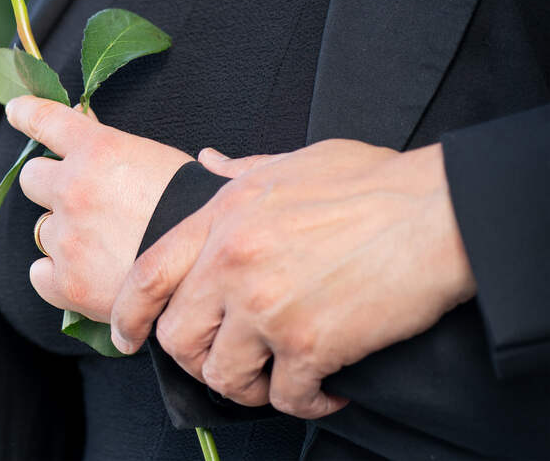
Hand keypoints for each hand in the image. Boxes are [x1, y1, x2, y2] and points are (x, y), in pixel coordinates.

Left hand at [4, 95, 190, 322]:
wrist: (213, 272)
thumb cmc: (203, 211)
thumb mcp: (166, 161)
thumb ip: (122, 151)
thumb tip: (99, 131)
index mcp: (98, 150)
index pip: (45, 119)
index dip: (27, 113)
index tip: (16, 110)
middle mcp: (72, 189)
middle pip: (31, 177)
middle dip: (51, 186)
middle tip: (81, 201)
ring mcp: (67, 237)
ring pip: (42, 229)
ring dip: (65, 234)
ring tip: (105, 247)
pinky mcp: (68, 282)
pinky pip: (40, 273)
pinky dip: (57, 276)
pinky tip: (87, 277)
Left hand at [109, 139, 476, 419]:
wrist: (436, 212)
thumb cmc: (371, 183)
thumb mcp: (290, 162)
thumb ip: (238, 171)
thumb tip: (207, 163)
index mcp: (221, 216)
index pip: (147, 275)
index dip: (129, 314)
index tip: (128, 337)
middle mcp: (231, 261)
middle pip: (177, 337)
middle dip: (196, 360)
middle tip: (228, 363)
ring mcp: (266, 304)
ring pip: (224, 375)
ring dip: (250, 388)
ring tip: (278, 379)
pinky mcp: (309, 342)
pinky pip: (286, 398)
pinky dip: (306, 403)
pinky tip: (328, 389)